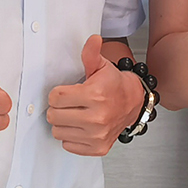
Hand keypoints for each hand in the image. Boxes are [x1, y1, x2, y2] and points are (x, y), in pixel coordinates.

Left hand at [47, 35, 143, 156]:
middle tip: (69, 104)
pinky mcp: (97, 148)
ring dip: (63, 124)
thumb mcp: (101, 67)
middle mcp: (97, 118)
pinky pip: (68, 145)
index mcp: (95, 95)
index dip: (57, 93)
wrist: (133, 103)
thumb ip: (91, 53)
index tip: (66, 92)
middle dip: (58, 108)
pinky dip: (71, 137)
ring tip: (75, 115)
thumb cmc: (114, 85)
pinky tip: (81, 127)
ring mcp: (97, 135)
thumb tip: (93, 40)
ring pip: (58, 132)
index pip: (55, 98)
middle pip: (53, 116)